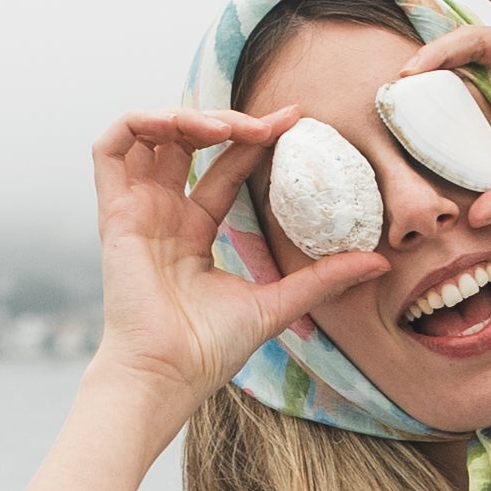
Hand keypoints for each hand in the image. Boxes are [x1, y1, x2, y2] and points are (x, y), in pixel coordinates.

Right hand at [85, 106, 354, 429]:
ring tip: (229, 125)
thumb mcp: (278, 303)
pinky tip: (185, 126)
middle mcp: (162, 215)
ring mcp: (136, 211)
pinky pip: (110, 149)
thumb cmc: (209, 351)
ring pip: (150, 135)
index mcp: (193, 232)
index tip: (296, 121)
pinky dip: (142, 121)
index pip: (225, 167)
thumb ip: (323, 278)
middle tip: (272, 122)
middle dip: (229, 121)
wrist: (168, 375)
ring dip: (188, 115)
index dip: (256, 139)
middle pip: (189, 142)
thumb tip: (379, 262)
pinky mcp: (113, 213)